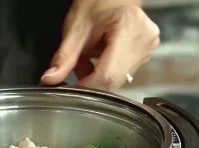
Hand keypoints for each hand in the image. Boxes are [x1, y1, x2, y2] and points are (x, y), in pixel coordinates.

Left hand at [40, 0, 159, 90]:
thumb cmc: (98, 2)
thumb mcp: (77, 26)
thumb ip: (64, 56)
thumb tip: (51, 78)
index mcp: (130, 29)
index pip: (108, 74)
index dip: (87, 86)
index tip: (70, 89)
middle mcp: (144, 42)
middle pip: (113, 80)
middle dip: (90, 81)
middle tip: (76, 67)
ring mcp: (147, 50)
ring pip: (117, 80)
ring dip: (97, 76)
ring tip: (88, 55)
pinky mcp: (145, 55)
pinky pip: (122, 74)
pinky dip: (105, 71)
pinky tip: (98, 56)